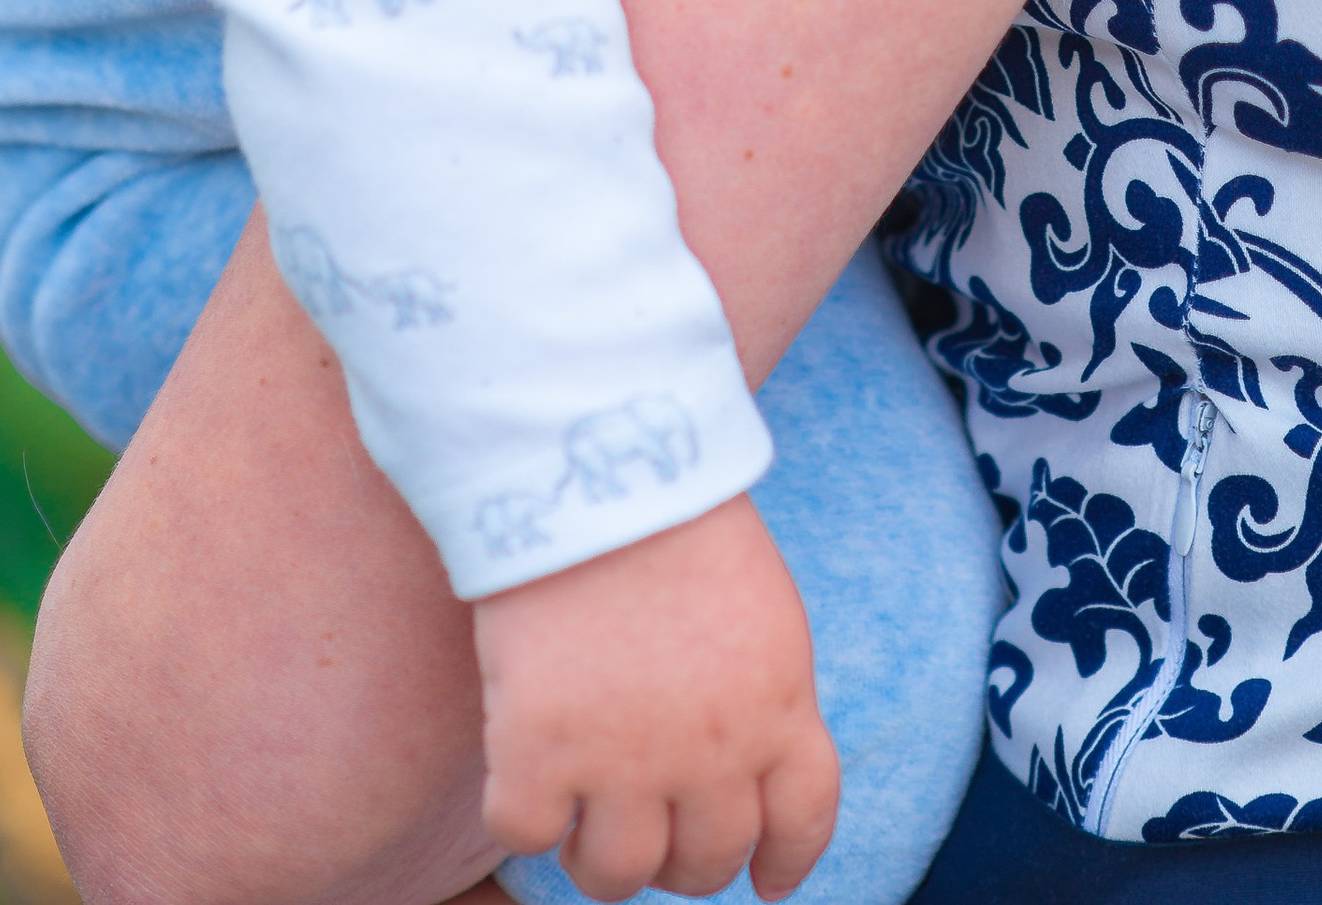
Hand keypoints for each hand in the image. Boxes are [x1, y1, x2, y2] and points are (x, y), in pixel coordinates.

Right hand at [472, 493, 839, 903]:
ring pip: (616, 875)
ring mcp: (624, 762)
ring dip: (598, 857)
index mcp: (779, 707)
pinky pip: (524, 832)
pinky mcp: (538, 752)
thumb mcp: (760, 607)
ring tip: (579, 816)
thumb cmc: (676, 510)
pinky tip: (519, 773)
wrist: (599, 459)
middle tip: (648, 831)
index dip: (785, 862)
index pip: (802, 820)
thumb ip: (758, 692)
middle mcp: (713, 754)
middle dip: (680, 860)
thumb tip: (746, 763)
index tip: (764, 882)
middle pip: (705, 863)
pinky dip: (519, 814)